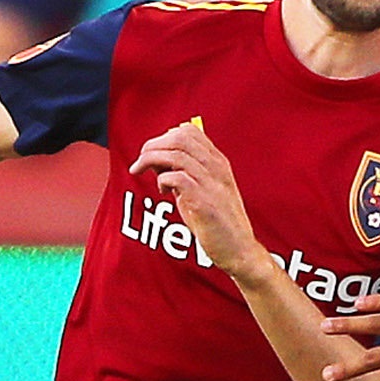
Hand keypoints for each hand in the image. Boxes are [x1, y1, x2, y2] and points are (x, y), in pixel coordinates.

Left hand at [129, 121, 268, 282]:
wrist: (239, 249)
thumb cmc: (218, 222)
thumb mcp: (204, 189)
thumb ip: (185, 173)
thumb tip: (157, 162)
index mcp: (218, 162)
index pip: (189, 131)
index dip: (164, 137)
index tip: (153, 153)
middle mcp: (217, 168)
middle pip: (180, 138)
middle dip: (153, 145)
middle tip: (140, 161)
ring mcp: (212, 183)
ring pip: (176, 154)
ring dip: (150, 160)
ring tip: (141, 171)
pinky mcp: (204, 201)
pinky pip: (176, 178)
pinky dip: (163, 180)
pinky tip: (164, 191)